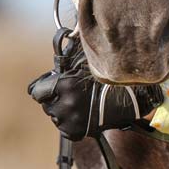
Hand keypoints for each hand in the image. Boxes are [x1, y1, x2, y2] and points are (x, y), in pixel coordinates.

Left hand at [27, 38, 163, 140]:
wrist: (133, 98)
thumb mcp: (88, 62)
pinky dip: (72, 124)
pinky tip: (83, 115)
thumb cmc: (111, 76)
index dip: (44, 87)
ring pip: (56, 117)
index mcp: (64, 85)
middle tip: (71, 94)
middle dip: (56, 99)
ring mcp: (72, 120)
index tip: (52, 86)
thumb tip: (62, 37)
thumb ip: (70, 56)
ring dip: (63, 111)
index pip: (35, 91)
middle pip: (46, 105)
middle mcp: (65, 104)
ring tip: (80, 104)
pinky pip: (66, 129)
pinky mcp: (78, 131)